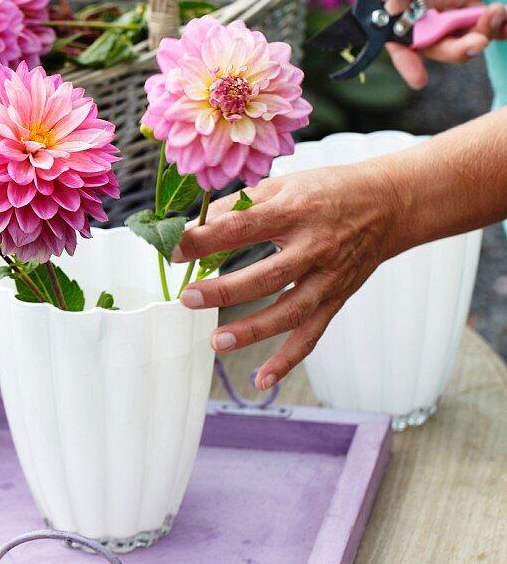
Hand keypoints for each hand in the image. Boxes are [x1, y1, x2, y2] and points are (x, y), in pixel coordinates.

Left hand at [175, 165, 403, 389]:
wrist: (388, 205)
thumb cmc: (329, 191)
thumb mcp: (284, 184)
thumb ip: (242, 205)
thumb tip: (197, 224)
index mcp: (294, 211)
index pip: (242, 227)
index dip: (205, 239)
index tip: (174, 249)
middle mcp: (314, 247)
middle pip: (266, 275)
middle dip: (224, 289)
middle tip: (188, 298)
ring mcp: (327, 278)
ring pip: (289, 311)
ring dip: (252, 330)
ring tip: (215, 341)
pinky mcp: (336, 298)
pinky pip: (311, 334)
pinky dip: (288, 359)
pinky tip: (262, 379)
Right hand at [374, 0, 504, 87]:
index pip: (392, 32)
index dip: (405, 58)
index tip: (419, 79)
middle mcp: (417, 2)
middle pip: (432, 42)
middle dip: (455, 49)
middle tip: (476, 42)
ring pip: (461, 34)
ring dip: (480, 35)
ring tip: (498, 13)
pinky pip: (483, 16)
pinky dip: (498, 23)